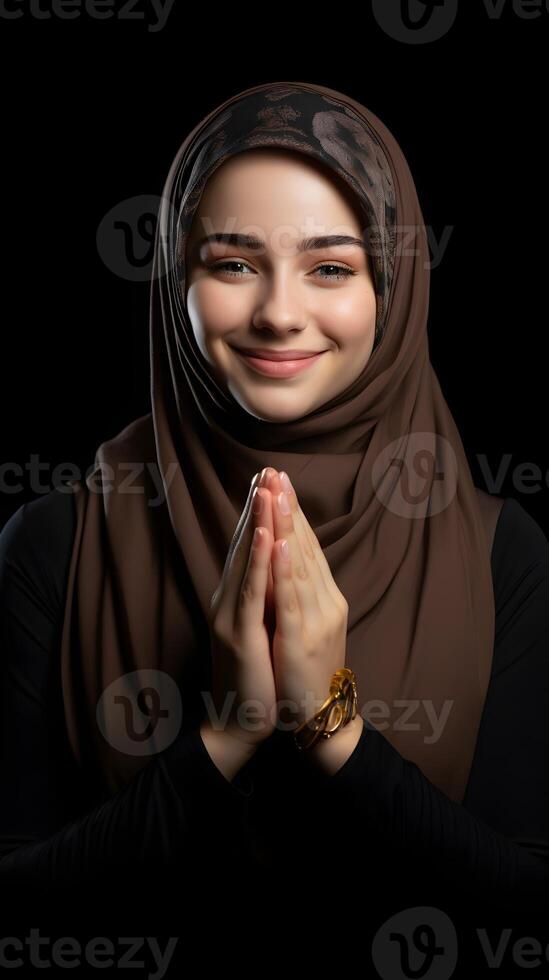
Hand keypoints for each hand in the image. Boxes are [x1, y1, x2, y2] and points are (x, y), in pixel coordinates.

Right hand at [206, 472, 276, 749]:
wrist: (239, 721)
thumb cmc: (256, 676)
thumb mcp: (262, 628)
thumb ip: (265, 597)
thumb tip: (279, 567)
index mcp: (237, 597)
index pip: (251, 546)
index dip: (259, 512)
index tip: (270, 480)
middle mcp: (229, 599)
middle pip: (246, 544)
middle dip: (258, 506)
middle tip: (267, 470)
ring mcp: (231, 615)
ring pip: (248, 560)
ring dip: (260, 521)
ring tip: (267, 488)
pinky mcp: (239, 635)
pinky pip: (252, 592)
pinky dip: (260, 561)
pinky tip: (268, 535)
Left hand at [257, 468, 349, 733]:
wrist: (317, 720)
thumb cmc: (305, 674)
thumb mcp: (304, 626)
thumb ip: (299, 595)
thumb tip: (286, 564)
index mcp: (324, 597)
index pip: (307, 546)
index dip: (293, 512)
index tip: (279, 481)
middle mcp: (325, 602)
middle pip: (305, 546)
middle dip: (289, 507)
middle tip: (276, 472)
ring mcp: (316, 619)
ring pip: (300, 565)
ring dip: (288, 526)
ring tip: (278, 494)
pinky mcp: (301, 639)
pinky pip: (292, 600)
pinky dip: (286, 569)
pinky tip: (282, 544)